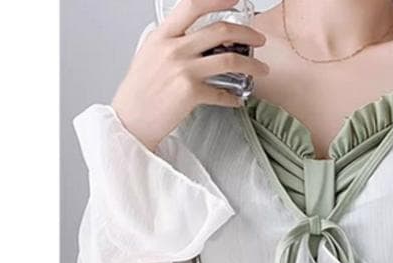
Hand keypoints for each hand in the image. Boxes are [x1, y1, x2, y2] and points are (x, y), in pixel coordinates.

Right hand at [111, 0, 269, 151]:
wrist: (130, 120)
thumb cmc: (139, 92)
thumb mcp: (149, 55)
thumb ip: (171, 42)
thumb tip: (194, 39)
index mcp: (162, 35)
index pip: (192, 5)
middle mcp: (173, 48)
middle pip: (220, 30)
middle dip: (247, 32)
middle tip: (259, 38)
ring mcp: (182, 70)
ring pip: (229, 59)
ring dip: (252, 64)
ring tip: (262, 69)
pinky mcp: (190, 93)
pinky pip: (222, 93)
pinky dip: (234, 98)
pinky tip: (238, 99)